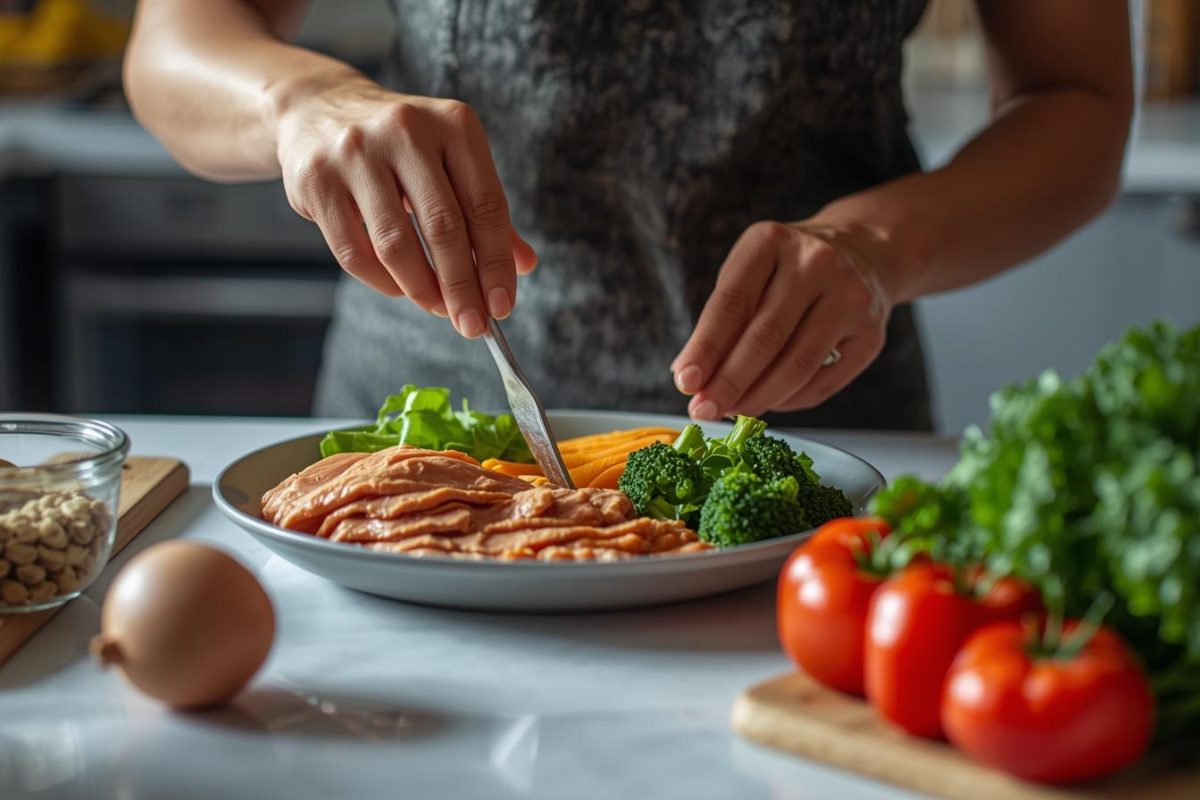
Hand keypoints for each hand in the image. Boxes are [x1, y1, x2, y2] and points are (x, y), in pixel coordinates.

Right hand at [274, 76, 535, 337]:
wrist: (317, 108)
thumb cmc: (401, 146)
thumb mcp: (452, 160)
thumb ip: (486, 210)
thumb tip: (524, 265)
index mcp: (453, 124)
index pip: (486, 205)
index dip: (496, 263)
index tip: (502, 307)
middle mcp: (406, 130)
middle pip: (444, 227)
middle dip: (462, 287)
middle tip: (473, 325)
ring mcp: (356, 153)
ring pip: (395, 244)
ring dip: (423, 289)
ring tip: (439, 310)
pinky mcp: (316, 180)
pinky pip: (354, 251)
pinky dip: (383, 282)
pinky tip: (401, 291)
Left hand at [672, 220, 892, 419]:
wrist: (864, 253)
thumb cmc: (788, 271)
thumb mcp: (750, 273)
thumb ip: (722, 321)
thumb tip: (690, 377)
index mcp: (772, 241)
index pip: (731, 302)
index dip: (705, 347)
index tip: (685, 382)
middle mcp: (816, 264)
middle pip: (765, 337)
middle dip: (728, 381)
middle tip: (703, 410)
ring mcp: (850, 298)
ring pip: (797, 365)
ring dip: (758, 398)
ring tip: (732, 412)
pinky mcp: (871, 335)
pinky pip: (823, 382)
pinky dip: (789, 400)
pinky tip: (768, 403)